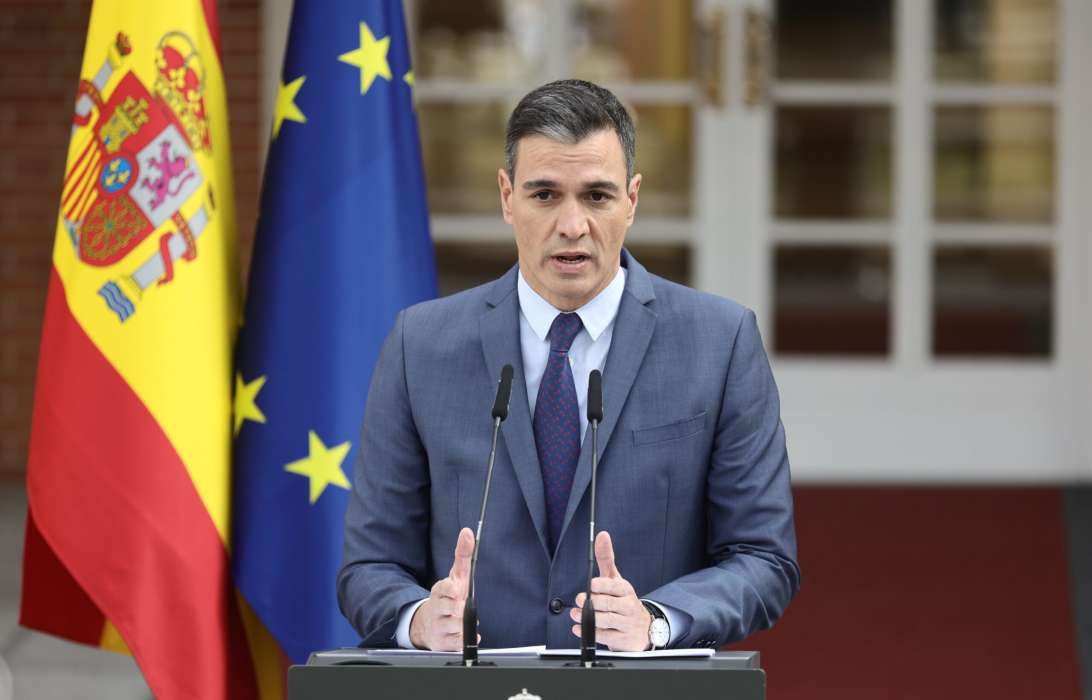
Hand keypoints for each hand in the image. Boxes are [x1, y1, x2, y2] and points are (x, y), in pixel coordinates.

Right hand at [409, 527, 479, 649]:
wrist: (427, 623)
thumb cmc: (448, 596)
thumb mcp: (456, 576)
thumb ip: (463, 555)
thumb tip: (467, 532)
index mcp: (439, 591)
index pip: (443, 588)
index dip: (451, 590)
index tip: (457, 590)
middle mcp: (436, 608)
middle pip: (452, 609)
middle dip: (460, 609)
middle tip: (460, 607)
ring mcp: (437, 626)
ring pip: (456, 627)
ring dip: (464, 624)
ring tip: (460, 620)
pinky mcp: (440, 643)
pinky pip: (457, 643)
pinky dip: (464, 639)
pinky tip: (461, 633)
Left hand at [570, 531, 651, 650]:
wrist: (643, 628)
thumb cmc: (623, 600)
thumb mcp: (616, 579)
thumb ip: (606, 558)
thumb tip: (602, 535)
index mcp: (625, 590)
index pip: (616, 586)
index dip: (604, 585)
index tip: (592, 585)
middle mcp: (628, 606)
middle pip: (610, 604)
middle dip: (594, 602)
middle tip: (580, 600)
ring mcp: (627, 624)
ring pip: (608, 621)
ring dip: (589, 618)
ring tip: (575, 614)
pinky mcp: (623, 640)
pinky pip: (606, 637)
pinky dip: (591, 633)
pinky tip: (579, 628)